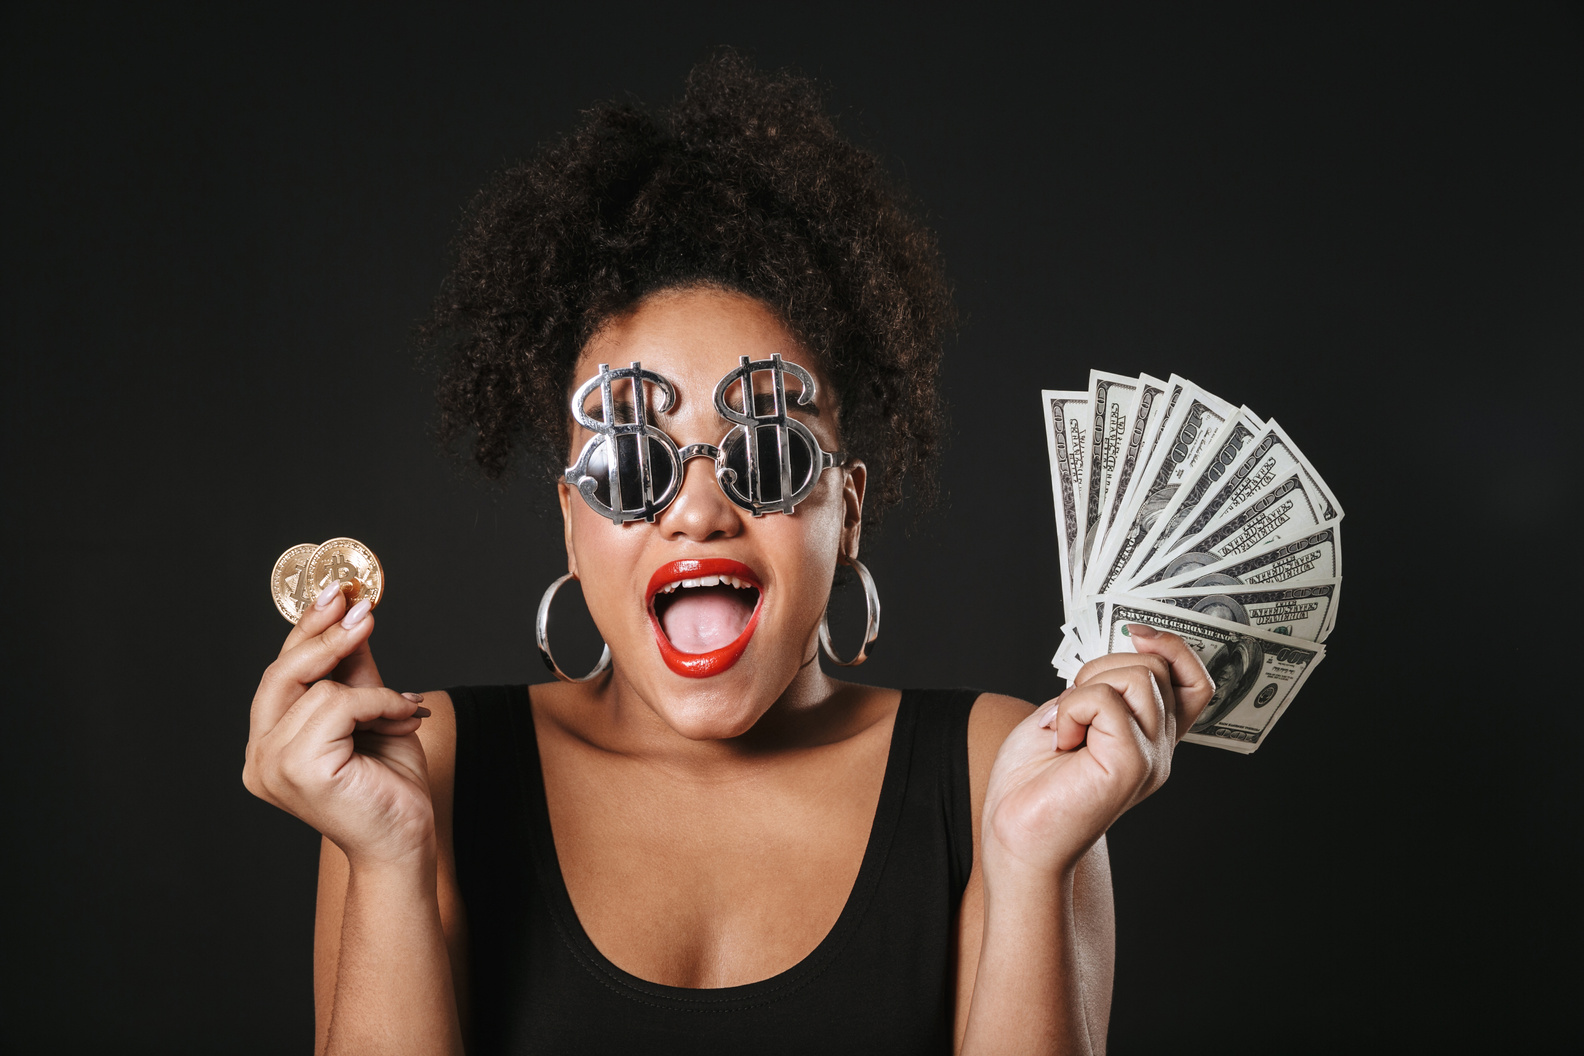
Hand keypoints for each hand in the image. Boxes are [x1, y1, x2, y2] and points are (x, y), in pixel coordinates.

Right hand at [242, 585, 435, 868]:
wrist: (405, 839)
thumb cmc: (388, 784)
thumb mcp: (371, 713)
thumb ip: (352, 671)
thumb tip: (351, 614)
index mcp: (269, 745)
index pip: (280, 676)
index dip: (305, 632)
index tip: (336, 594)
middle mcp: (259, 758)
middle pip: (282, 675)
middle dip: (325, 637)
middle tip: (362, 610)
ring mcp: (272, 766)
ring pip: (318, 689)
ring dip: (372, 691)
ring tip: (404, 709)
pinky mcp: (299, 769)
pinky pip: (339, 705)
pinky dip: (379, 704)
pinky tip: (405, 719)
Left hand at [981, 626, 1213, 877]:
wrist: (1015, 835)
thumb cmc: (1035, 778)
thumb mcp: (1071, 713)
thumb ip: (1104, 687)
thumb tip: (1126, 646)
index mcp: (1149, 736)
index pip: (1193, 681)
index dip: (1173, 648)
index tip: (1134, 634)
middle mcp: (1159, 748)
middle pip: (1157, 667)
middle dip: (1102, 668)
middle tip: (1070, 711)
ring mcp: (1150, 758)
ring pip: (1137, 677)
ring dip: (1085, 689)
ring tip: (1066, 731)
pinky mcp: (1132, 765)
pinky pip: (1105, 701)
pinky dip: (1071, 710)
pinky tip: (1062, 743)